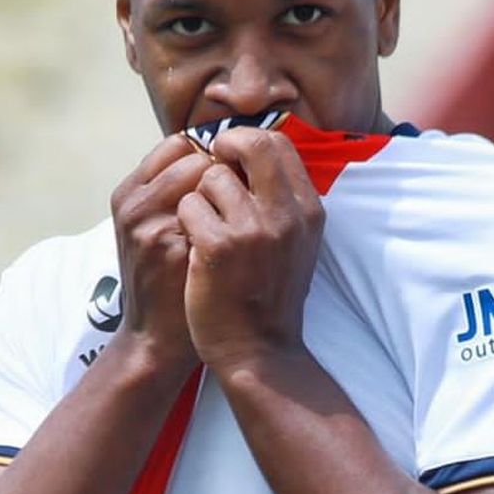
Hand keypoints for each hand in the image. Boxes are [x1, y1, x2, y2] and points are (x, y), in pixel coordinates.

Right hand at [110, 135, 211, 372]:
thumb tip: (221, 152)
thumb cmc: (165, 281)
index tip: (228, 182)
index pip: (179, 144)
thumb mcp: (153, 227)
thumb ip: (174, 191)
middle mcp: (133, 204)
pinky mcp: (171, 248)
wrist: (157, 339)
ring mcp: (149, 225)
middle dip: (224, 173)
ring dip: (230, 197)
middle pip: (194, 154)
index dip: (211, 158)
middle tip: (235, 207)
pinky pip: (217, 212)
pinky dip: (234, 223)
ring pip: (207, 179)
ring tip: (233, 228)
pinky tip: (234, 249)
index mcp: (127, 193)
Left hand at [175, 127, 324, 371]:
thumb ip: (282, 200)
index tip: (228, 156)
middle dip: (223, 147)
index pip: (279, 144)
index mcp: (308, 210)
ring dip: (198, 195)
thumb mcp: (295, 244)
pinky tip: (192, 246)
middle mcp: (286, 215)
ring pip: (212, 176)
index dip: (246, 141)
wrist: (258, 351)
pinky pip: (190, 205)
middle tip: (208, 166)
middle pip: (253, 143)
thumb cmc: (267, 295)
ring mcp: (254, 230)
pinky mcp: (220, 247)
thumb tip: (253, 151)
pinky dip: (184, 221)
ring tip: (203, 226)